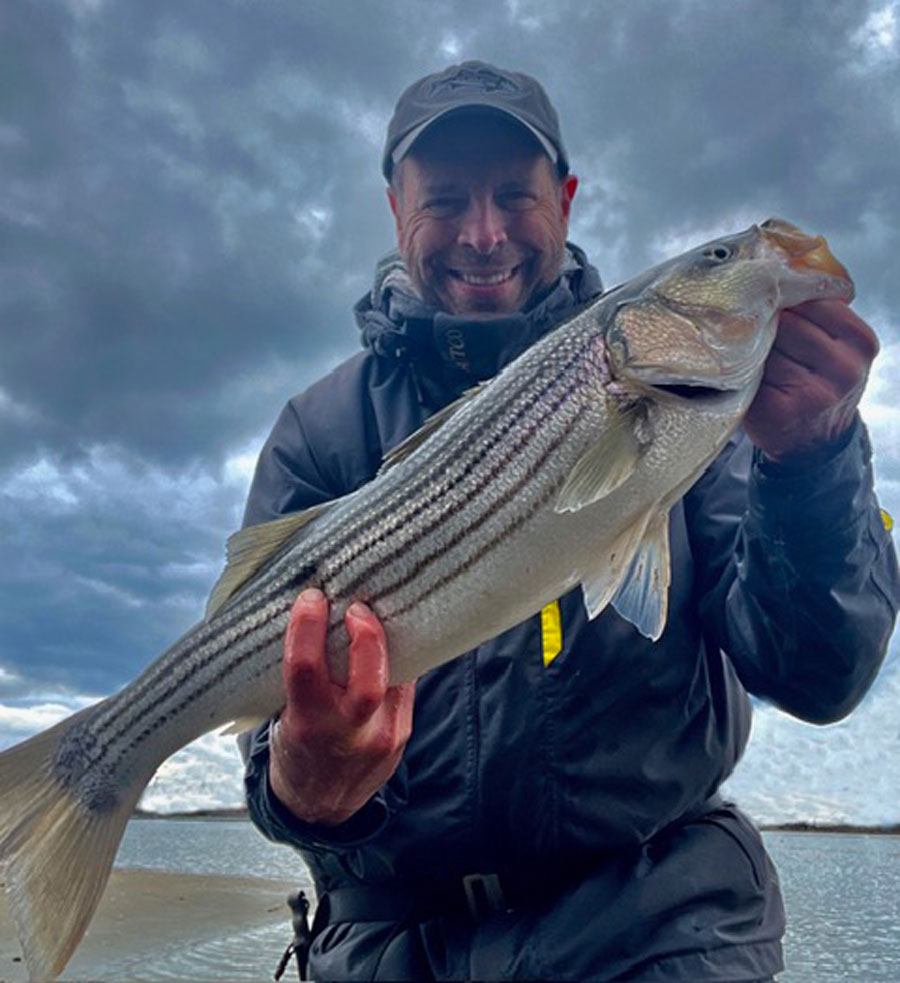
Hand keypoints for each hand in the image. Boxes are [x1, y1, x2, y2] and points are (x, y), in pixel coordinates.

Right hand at [269, 588, 414, 825]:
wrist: (318, 808)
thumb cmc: (295, 749)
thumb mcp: (284, 717)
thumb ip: (305, 677)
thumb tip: (320, 616)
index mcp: (306, 725)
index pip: (306, 668)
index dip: (308, 626)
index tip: (311, 598)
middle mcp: (346, 734)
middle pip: (368, 680)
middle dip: (367, 636)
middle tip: (357, 607)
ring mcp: (381, 738)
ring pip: (396, 678)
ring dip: (386, 643)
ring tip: (375, 617)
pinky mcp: (402, 736)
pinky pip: (405, 687)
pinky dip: (395, 663)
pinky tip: (388, 645)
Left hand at [744, 299, 878, 461]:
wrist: (814, 441)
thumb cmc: (818, 381)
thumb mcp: (836, 345)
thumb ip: (818, 313)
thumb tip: (777, 268)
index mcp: (861, 341)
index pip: (813, 300)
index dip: (785, 298)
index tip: (768, 296)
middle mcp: (844, 368)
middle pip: (786, 323)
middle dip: (766, 324)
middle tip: (753, 329)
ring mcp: (814, 393)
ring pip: (766, 348)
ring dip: (751, 349)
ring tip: (752, 356)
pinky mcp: (780, 411)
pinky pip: (750, 374)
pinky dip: (742, 372)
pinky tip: (746, 378)